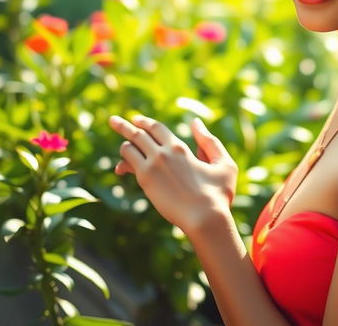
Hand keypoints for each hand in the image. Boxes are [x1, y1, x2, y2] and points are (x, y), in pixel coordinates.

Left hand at [108, 114, 237, 233]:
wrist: (205, 218)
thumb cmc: (218, 194)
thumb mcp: (224, 164)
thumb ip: (210, 142)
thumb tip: (195, 123)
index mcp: (180, 147)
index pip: (156, 128)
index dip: (145, 122)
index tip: (136, 119)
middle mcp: (163, 153)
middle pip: (138, 133)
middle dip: (124, 125)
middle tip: (113, 120)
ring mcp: (152, 166)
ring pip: (129, 148)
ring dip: (124, 144)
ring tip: (121, 145)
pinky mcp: (145, 181)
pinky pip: (128, 165)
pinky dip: (123, 163)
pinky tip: (121, 169)